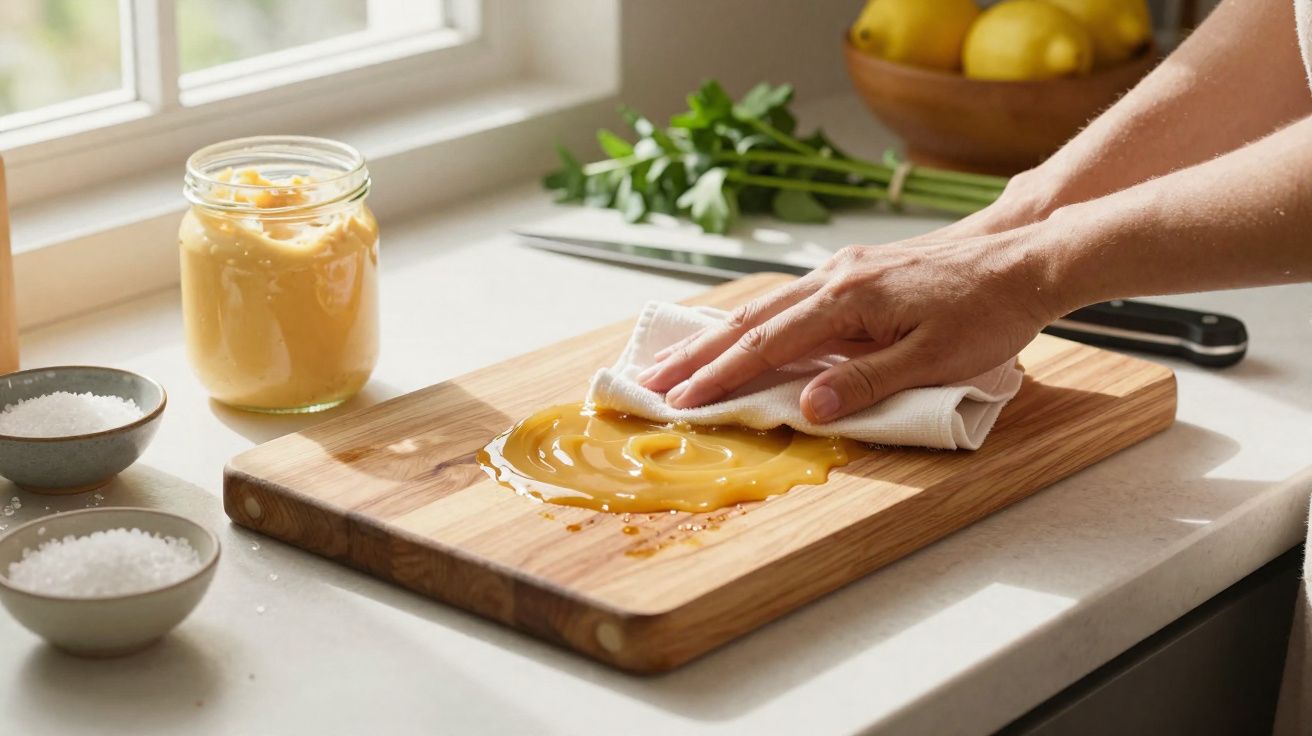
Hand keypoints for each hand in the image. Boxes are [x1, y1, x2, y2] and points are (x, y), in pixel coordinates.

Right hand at [637, 229, 1062, 422]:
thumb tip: (808, 409)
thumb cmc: (986, 312)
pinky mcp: (858, 272)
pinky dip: (756, 323)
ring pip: (767, 308)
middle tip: (652, 382)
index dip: (719, 378)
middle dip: (698, 356)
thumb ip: (866, 385)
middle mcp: (835, 277)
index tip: (679, 401)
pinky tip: (743, 334)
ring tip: (680, 360)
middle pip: (751, 323)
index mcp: (846, 299)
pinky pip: (791, 300)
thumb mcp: (932, 360)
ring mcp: (844, 270)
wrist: (1024, 260)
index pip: (765, 347)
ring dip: (720, 338)